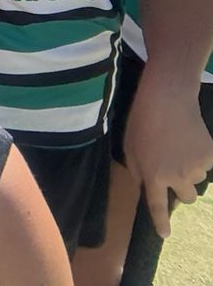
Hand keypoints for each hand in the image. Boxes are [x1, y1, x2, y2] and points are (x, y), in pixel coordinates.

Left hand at [125, 73, 212, 236]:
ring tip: (177, 147)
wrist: (167, 99)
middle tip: (173, 170)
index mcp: (152, 175)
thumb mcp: (130, 148)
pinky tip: (189, 140)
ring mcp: (195, 167)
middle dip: (181, 189)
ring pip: (197, 180)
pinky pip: (207, 165)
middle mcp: (176, 176)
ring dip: (189, 171)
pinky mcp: (210, 156)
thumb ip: (138, 172)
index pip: (157, 206)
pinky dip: (200, 157)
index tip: (165, 235)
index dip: (161, 222)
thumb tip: (145, 188)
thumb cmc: (141, 121)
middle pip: (186, 197)